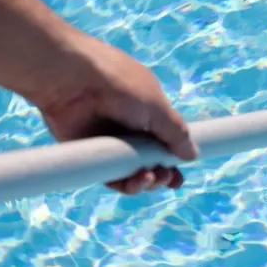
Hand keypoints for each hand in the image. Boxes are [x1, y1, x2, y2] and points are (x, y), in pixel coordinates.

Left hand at [34, 36, 198, 194]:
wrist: (74, 82)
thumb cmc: (119, 85)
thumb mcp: (157, 108)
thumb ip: (176, 133)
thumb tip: (192, 155)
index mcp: (148, 114)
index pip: (165, 142)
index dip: (173, 160)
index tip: (179, 176)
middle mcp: (129, 129)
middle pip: (150, 162)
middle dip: (162, 175)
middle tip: (168, 179)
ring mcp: (109, 143)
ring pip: (131, 173)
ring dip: (146, 182)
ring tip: (151, 179)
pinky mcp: (90, 154)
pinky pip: (110, 177)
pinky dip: (125, 184)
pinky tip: (136, 181)